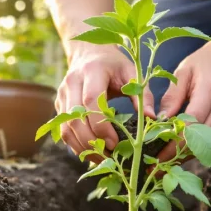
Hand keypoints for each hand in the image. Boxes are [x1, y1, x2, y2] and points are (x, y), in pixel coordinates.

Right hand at [57, 47, 155, 161]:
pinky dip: (76, 145)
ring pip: (65, 128)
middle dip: (91, 142)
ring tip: (101, 159)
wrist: (89, 52)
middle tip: (109, 156)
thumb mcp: (132, 72)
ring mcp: (62, 94)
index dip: (101, 126)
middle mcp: (72, 82)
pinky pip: (63, 130)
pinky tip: (91, 153)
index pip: (91, 102)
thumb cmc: (114, 64)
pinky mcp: (59, 105)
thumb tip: (151, 118)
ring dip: (82, 147)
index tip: (115, 143)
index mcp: (92, 71)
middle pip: (75, 119)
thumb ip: (142, 94)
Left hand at [154, 40, 210, 165]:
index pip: (193, 124)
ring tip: (163, 165)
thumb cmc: (204, 61)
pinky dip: (194, 150)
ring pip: (206, 146)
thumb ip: (172, 98)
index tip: (156, 155)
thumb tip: (158, 122)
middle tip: (155, 168)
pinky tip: (177, 154)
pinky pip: (210, 142)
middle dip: (176, 156)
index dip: (174, 143)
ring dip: (185, 157)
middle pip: (200, 140)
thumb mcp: (183, 72)